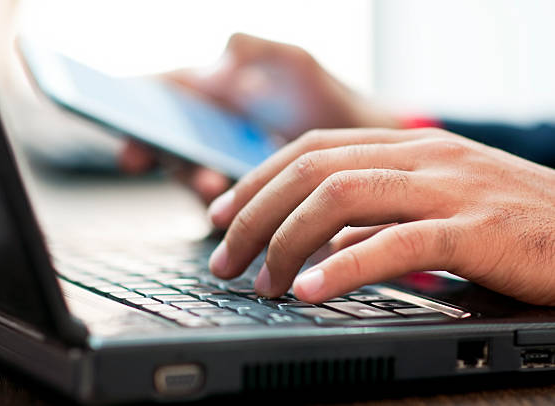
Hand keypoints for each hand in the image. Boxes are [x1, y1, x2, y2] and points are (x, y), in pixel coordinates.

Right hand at [119, 33, 398, 201]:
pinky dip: (224, 203)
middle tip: (158, 161)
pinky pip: (220, 201)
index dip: (136, 111)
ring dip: (193, 179)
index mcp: (216, 90)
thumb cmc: (327, 98)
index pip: (163, 94)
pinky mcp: (242, 194)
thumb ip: (258, 52)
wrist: (361, 149)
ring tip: (212, 181)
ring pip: (190, 173)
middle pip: (167, 137)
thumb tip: (217, 61)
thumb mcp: (296, 64)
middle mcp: (211, 128)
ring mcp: (222, 162)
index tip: (131, 133)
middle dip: (160, 153)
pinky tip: (234, 199)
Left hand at [207, 127, 554, 305]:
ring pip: (343, 197)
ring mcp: (447, 187)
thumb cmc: (506, 219)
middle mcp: (420, 155)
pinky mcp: (474, 228)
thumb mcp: (432, 202)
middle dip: (257, 215)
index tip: (223, 215)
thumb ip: (375, 213)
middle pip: (313, 171)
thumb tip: (316, 239)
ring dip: (288, 241)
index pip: (310, 150)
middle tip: (226, 257)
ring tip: (262, 282)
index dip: (258, 181)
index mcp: (406, 145)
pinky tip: (310, 289)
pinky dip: (344, 266)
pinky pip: (395, 242)